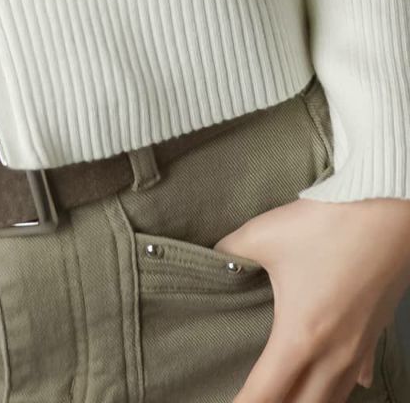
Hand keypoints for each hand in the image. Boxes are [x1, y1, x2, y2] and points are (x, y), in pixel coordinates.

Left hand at [215, 195, 409, 401]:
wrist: (386, 212)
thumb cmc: (327, 225)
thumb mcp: (263, 235)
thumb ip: (229, 252)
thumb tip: (208, 257)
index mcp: (300, 337)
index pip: (266, 393)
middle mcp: (332, 355)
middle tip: (254, 400)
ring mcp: (358, 350)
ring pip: (332, 400)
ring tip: (285, 396)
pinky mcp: (373, 336)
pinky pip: (357, 377)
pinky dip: (340, 387)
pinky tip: (335, 382)